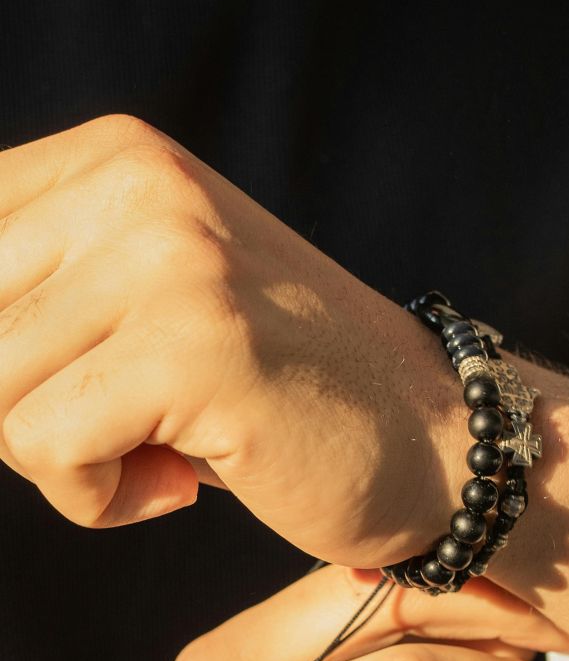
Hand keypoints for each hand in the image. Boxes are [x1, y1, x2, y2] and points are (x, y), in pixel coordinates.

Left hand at [0, 114, 568, 660]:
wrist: (433, 437)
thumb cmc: (283, 395)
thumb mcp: (150, 309)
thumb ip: (43, 303)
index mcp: (117, 160)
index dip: (2, 356)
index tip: (73, 392)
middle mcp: (139, 185)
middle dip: (21, 412)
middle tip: (125, 429)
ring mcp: (171, 258)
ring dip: (63, 462)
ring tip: (166, 454)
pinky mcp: (195, 346)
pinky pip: (46, 449)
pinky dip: (98, 500)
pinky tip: (184, 483)